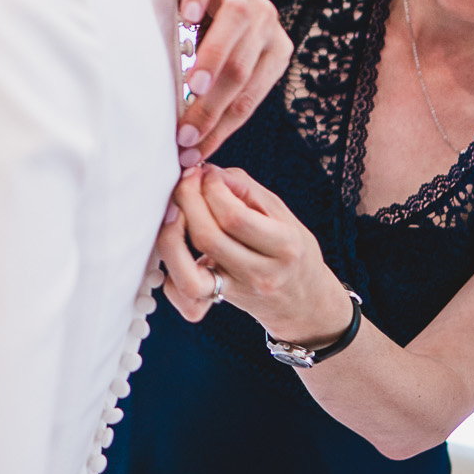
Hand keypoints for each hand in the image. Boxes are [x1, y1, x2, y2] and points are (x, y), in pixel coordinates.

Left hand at [159, 166, 348, 344]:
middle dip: (188, 201)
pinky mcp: (217, 301)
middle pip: (208, 238)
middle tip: (186, 182)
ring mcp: (237, 291)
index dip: (212, 189)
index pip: (235, 217)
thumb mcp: (281, 213)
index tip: (206, 173)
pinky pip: (182, 294)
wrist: (304, 301)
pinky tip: (176, 246)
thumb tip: (208, 172)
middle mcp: (260, 274)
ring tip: (175, 211)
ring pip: (188, 273)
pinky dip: (169, 272)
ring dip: (171, 235)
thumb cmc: (290, 249)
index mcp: (284, 246)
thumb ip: (245, 188)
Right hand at [177, 0, 287, 163]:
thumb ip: (221, 92)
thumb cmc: (216, 29)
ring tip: (193, 86)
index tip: (193, 152)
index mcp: (276, 51)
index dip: (221, 129)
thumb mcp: (229, 61)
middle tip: (185, 133)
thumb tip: (194, 146)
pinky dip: (198, 0)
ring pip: (235, 28)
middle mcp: (267, 23)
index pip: (248, 99)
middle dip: (212, 106)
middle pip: (241, 70)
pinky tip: (184, 17)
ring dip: (213, 59)